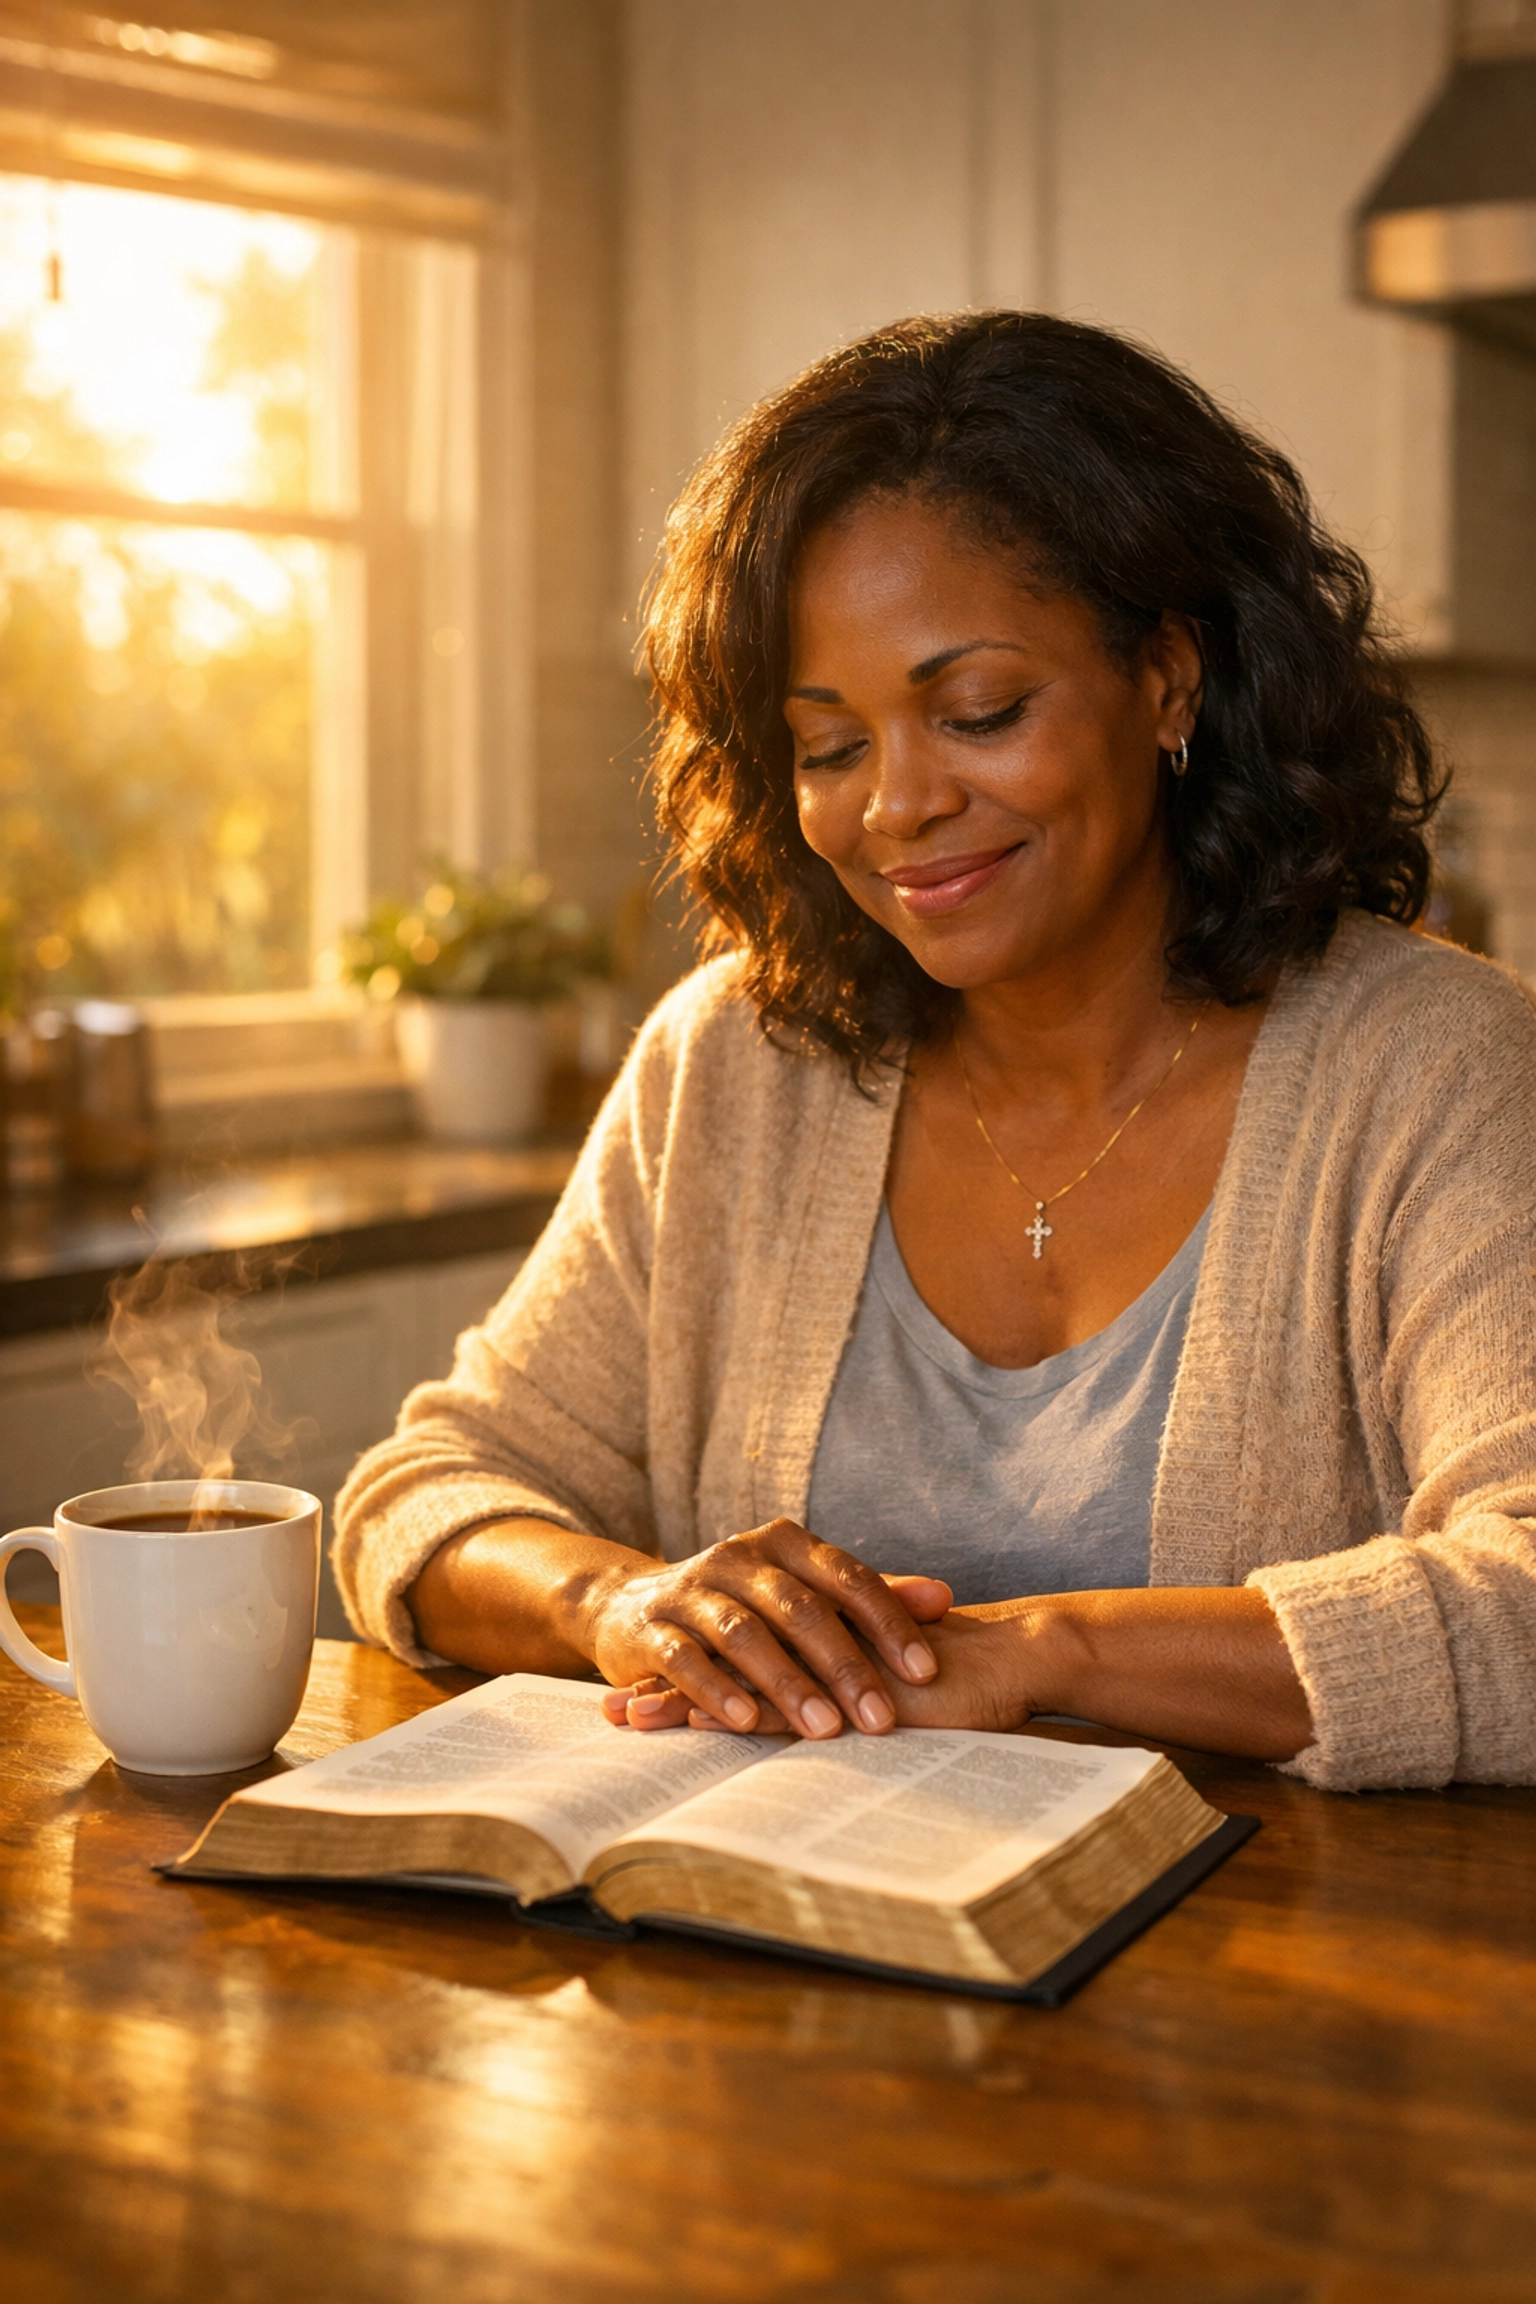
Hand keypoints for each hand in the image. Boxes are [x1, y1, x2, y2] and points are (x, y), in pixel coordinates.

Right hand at [583, 1524, 951, 1736]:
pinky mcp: (650, 1628)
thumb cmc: (740, 1605)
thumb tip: (942, 1598)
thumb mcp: (803, 1592)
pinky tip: (747, 1722)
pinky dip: (717, 1689)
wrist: (628, 1605)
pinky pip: (685, 1657)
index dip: (888, 1623)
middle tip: (881, 1719)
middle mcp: (738, 1557)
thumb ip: (868, 1596)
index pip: (847, 1577)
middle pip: (800, 1608)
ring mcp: (691, 1590)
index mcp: (784, 1543)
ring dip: (787, 1682)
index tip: (926, 1672)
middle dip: (845, 1665)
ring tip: (824, 1729)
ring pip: (745, 1633)